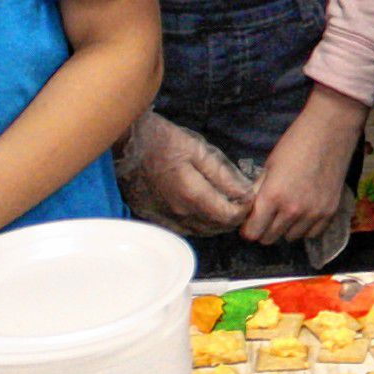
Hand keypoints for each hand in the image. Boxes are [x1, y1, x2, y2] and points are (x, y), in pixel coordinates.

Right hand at [116, 111, 254, 236]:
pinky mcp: (153, 217)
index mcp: (192, 195)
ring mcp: (164, 218)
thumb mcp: (198, 151)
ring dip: (216, 222)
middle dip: (233, 217)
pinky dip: (197, 223)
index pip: (229, 216)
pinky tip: (200, 209)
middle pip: (217, 227)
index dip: (244, 209)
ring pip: (200, 231)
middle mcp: (179, 213)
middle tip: (238, 199)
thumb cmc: (163, 141)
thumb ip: (223, 175)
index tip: (248, 197)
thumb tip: (245, 193)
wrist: (126, 143)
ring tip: (222, 203)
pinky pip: (183, 229)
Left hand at [240, 90, 364, 245]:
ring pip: (290, 238)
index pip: (253, 233)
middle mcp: (293, 210)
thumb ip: (258, 192)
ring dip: (285, 228)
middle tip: (268, 215)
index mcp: (273, 196)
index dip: (248, 229)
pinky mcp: (330, 212)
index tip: (250, 221)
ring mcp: (314, 213)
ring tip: (288, 211)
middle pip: (269, 238)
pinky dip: (305, 227)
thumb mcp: (269, 166)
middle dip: (264, 229)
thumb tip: (247, 211)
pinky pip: (312, 233)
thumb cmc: (295, 143)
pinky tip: (304, 212)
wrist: (330, 131)